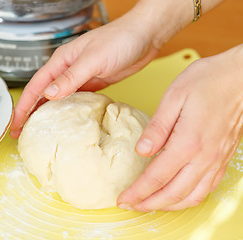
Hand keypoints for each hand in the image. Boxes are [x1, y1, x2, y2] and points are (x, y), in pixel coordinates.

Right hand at [9, 7, 161, 137]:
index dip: (23, 107)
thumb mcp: (93, 59)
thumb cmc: (120, 40)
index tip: (15, 124)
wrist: (144, 36)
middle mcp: (67, 70)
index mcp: (61, 61)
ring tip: (38, 132)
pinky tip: (65, 123)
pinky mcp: (93, 84)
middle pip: (41, 94)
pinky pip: (74, 101)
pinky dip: (66, 113)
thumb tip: (48, 94)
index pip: (35, 86)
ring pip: (56, 99)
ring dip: (45, 115)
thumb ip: (71, 77)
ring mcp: (79, 78)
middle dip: (29, 113)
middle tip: (21, 133)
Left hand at [117, 44, 242, 211]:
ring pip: (192, 197)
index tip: (122, 199)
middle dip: (148, 204)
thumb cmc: (208, 80)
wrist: (240, 76)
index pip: (156, 178)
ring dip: (168, 206)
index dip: (137, 192)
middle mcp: (204, 157)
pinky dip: (189, 198)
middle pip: (173, 194)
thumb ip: (157, 127)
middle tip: (130, 206)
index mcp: (188, 142)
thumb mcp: (174, 97)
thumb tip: (141, 150)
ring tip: (150, 204)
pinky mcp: (223, 158)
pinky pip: (207, 188)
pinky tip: (178, 194)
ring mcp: (216, 160)